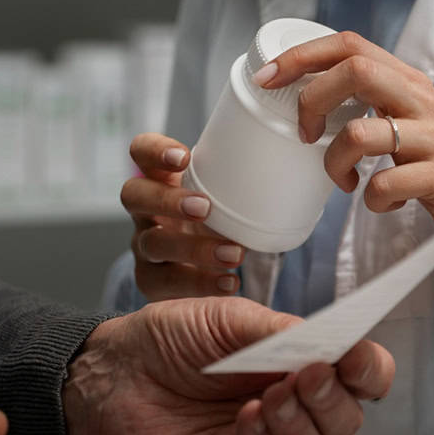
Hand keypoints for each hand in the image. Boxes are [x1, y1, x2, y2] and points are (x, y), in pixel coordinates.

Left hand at [64, 296, 393, 434]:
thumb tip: (327, 341)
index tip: (354, 355)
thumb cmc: (171, 339)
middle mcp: (295, 411)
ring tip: (271, 396)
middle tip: (307, 374)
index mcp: (303, 366)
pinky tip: (246, 418)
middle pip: (346, 420)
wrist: (115, 369)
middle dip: (333, 397)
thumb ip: (280, 330)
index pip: (361, 377)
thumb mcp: (229, 318)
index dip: (368, 369)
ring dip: (300, 424)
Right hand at [121, 132, 246, 300]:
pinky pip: (166, 282)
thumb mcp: (222, 194)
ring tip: (233, 254)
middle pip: (134, 195)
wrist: (203, 265)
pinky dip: (200, 283)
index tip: (184, 157)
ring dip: (193, 248)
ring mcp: (143, 245)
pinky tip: (229, 283)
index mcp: (160, 178)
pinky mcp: (149, 279)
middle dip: (167, 200)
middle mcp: (144, 210)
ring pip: (152, 243)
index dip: (154, 150)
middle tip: (205, 208)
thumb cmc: (218, 217)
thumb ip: (243, 177)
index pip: (141, 151)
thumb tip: (299, 159)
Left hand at [254, 31, 433, 265]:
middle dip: (313, 102)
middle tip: (307, 136)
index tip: (265, 80)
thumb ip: (363, 101)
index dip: (301, 56)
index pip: (350, 45)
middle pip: (356, 72)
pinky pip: (385, 184)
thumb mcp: (400, 121)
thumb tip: (297, 96)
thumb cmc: (429, 165)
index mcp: (405, 80)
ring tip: (344, 180)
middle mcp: (423, 99)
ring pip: (362, 133)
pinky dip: (372, 199)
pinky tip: (383, 201)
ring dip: (336, 162)